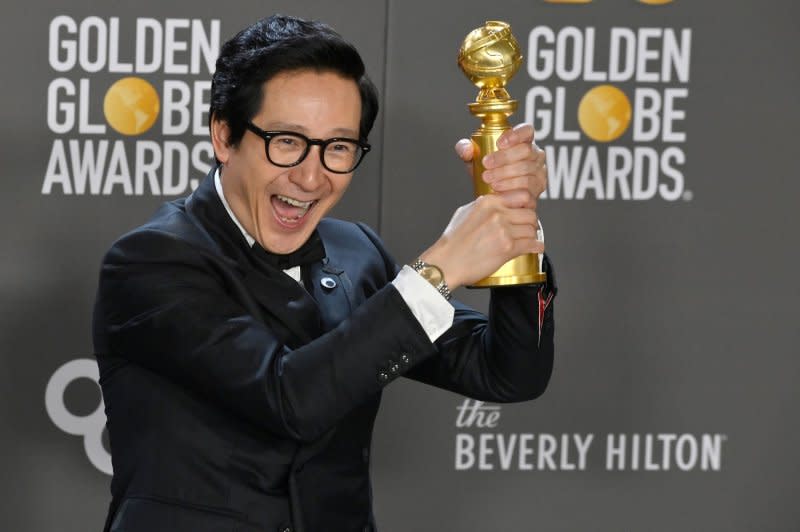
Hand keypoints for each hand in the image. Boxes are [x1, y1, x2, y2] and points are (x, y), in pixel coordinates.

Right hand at [422, 124, 546, 289]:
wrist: (446, 263)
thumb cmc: (452, 242)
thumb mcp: (464, 213)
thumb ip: (484, 205)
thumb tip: (497, 202)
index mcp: (488, 202)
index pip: (521, 196)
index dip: (525, 206)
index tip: (524, 213)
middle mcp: (497, 213)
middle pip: (530, 213)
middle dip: (530, 222)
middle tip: (526, 228)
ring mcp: (503, 230)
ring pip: (532, 229)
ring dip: (531, 236)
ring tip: (526, 240)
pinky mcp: (507, 248)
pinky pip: (532, 244)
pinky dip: (536, 247)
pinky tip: (536, 248)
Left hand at [454, 123, 546, 210]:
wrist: (493, 195)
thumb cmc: (487, 171)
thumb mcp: (473, 159)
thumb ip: (465, 149)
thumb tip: (467, 149)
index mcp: (523, 140)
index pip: (527, 130)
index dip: (515, 135)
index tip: (499, 143)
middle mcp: (536, 154)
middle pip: (526, 151)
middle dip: (504, 158)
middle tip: (486, 165)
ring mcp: (539, 172)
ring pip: (527, 171)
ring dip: (506, 176)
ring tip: (490, 181)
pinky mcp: (538, 189)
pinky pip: (529, 189)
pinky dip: (512, 191)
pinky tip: (500, 193)